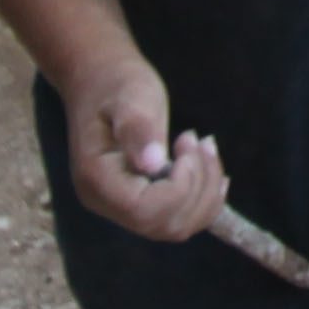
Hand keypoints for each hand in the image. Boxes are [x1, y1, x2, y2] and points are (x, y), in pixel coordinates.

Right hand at [63, 53, 230, 246]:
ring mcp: (122, 206)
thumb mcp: (131, 96)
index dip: (179, 187)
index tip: (188, 145)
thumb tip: (153, 164)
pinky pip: (178, 218)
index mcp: (96, 180)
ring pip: (176, 226)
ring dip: (206, 191)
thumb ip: (139, 129)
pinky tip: (212, 171)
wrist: (100, 81)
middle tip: (201, 141)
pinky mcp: (141, 201)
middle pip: (165, 224)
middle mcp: (106, 203)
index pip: (144, 211)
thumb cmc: (116, 84)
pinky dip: (204, 199)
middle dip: (198, 186)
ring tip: (205, 147)